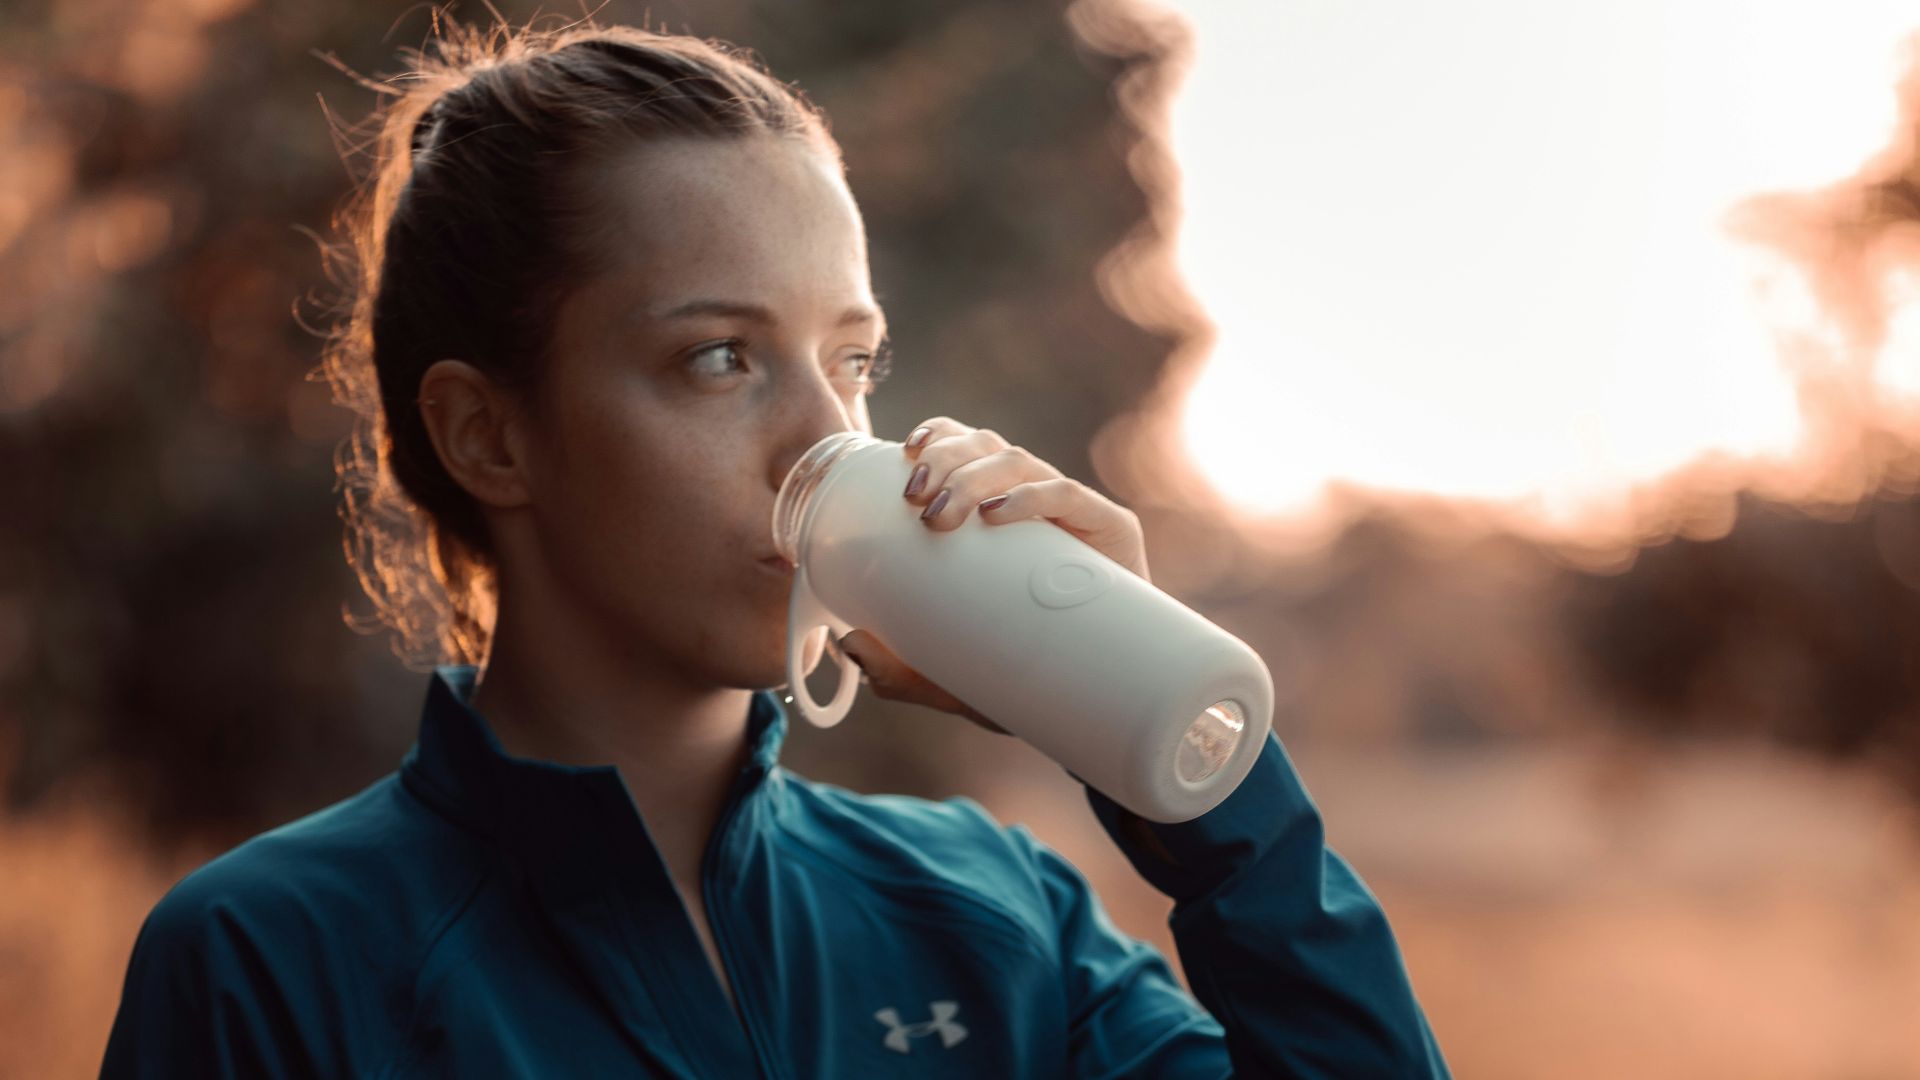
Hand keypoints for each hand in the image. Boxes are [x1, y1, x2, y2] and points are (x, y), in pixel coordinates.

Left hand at [835, 417, 1151, 736]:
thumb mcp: (955, 680)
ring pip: (1019, 462)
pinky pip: (1068, 496)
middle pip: (987, 447)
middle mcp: (1036, 504)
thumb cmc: (1030, 677)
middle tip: (916, 501)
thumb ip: (902, 671)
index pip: (970, 447)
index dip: (939, 435)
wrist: (1108, 702)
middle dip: (946, 460)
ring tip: (943, 515)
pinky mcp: (1112, 532)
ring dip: (974, 476)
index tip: (906, 453)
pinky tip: (999, 514)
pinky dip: (1030, 496)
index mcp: (1002, 515)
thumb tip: (850, 642)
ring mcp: (1074, 516)